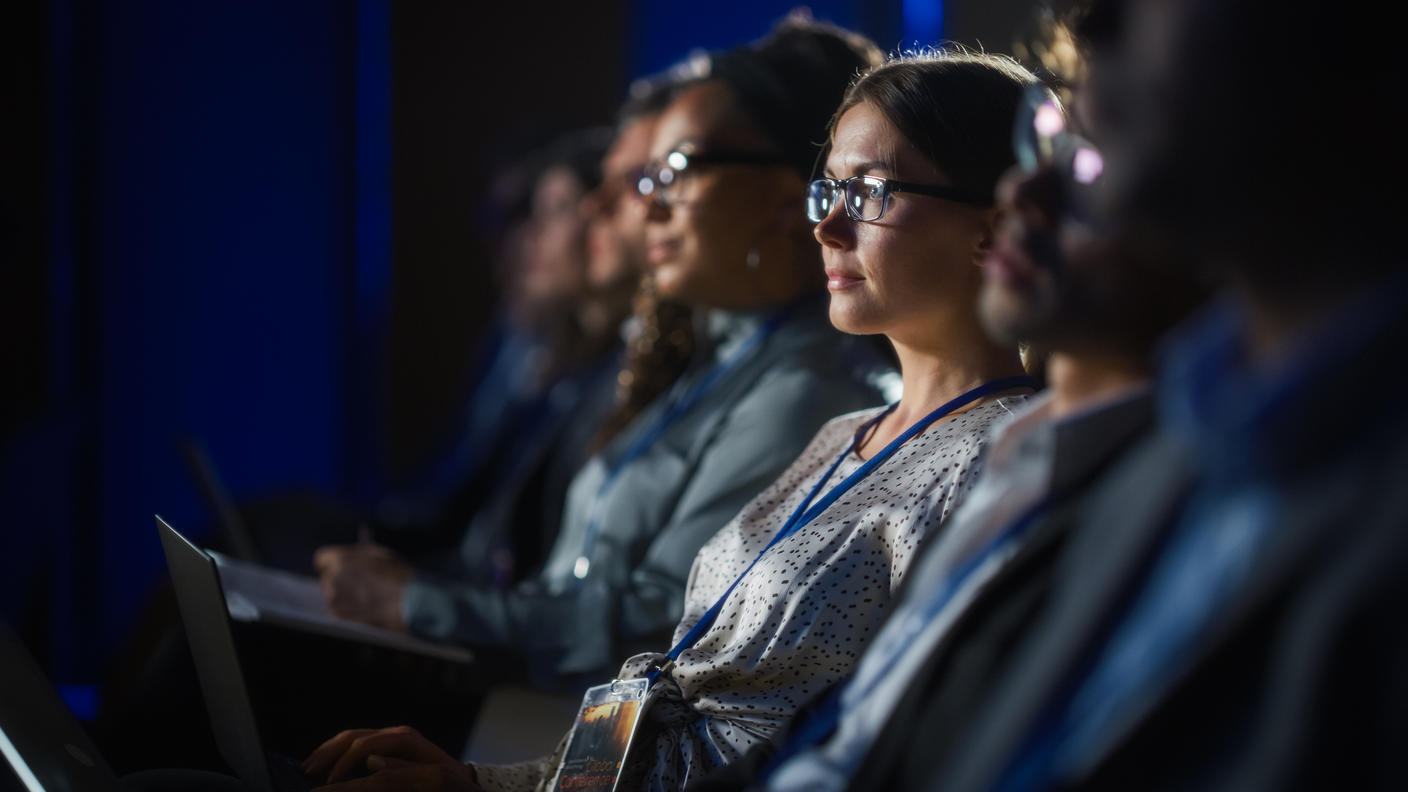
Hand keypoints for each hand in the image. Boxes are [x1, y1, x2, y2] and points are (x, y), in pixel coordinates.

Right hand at [304, 725, 480, 790]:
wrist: (459, 777)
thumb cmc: (446, 780)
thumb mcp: (429, 776)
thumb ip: (401, 769)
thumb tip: (371, 762)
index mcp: (404, 739)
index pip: (364, 744)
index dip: (343, 762)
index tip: (329, 782)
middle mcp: (394, 733)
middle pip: (352, 736)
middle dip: (328, 753)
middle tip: (307, 771)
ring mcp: (389, 737)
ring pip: (350, 737)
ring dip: (327, 751)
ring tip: (308, 766)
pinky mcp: (385, 745)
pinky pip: (356, 743)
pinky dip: (337, 753)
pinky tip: (324, 764)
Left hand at [312, 542, 414, 631]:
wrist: (407, 600)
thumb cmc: (398, 575)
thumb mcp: (380, 554)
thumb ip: (359, 555)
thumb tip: (350, 559)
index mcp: (341, 558)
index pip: (322, 558)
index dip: (329, 563)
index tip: (334, 567)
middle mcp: (333, 576)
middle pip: (327, 578)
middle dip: (338, 580)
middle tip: (355, 585)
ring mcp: (334, 597)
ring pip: (331, 595)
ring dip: (342, 596)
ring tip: (363, 599)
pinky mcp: (339, 615)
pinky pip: (336, 611)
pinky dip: (346, 611)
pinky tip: (362, 610)